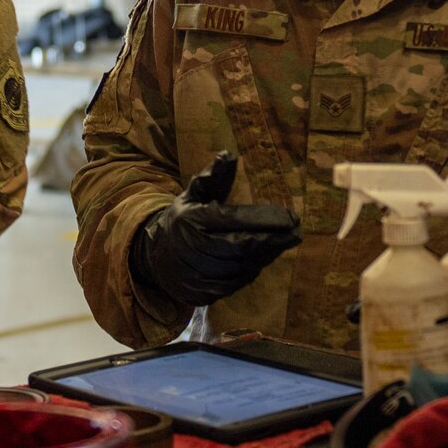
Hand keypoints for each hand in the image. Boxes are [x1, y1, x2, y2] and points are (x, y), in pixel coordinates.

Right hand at [129, 151, 300, 309]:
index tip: (291, 217)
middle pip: (243, 247)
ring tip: (282, 244)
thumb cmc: (183, 220)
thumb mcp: (193, 194)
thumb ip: (213, 177)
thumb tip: (229, 154)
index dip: (266, 219)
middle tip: (296, 233)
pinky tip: (261, 260)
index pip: (235, 219)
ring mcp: (195, 274)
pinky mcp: (200, 294)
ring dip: (265, 257)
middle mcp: (192, 248)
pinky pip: (234, 285)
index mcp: (192, 220)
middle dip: (273, 240)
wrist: (152, 255)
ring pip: (241, 268)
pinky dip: (250, 273)